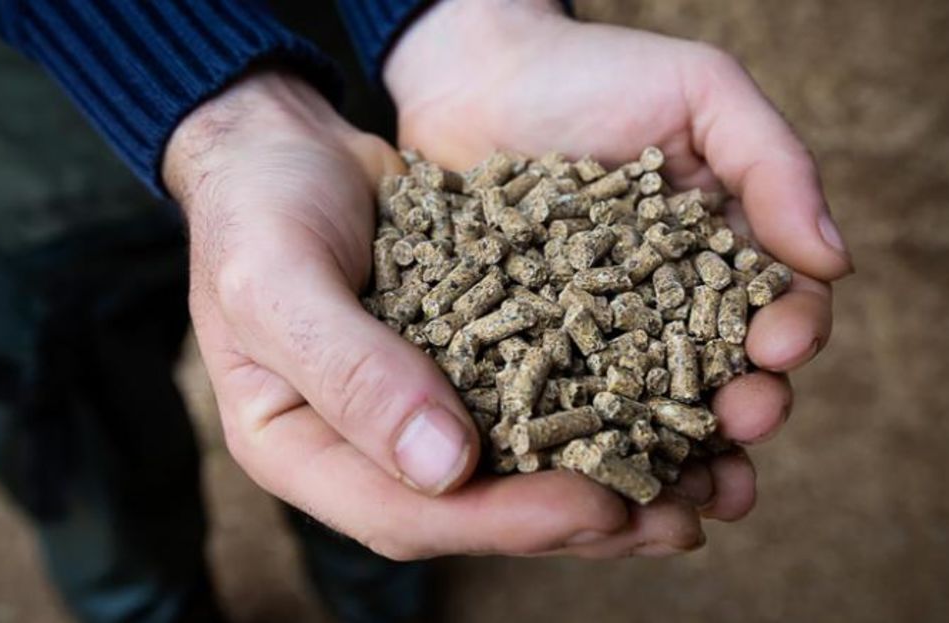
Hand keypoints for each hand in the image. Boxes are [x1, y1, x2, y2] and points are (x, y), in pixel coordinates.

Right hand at [164, 72, 667, 559]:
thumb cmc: (254, 211)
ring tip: (694, 483)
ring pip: (512, 464)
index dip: (499, 522)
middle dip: (572, 517)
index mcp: (298, 449)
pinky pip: (529, 399)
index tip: (592, 507)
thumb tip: (446, 468)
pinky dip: (593, 407)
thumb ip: (351, 373)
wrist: (279, 145)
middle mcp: (361, 445)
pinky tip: (659, 408)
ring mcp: (411, 407)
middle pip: (471, 508)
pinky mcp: (457, 363)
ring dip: (602, 476)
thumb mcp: (277, 282)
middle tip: (671, 518)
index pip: (402, 513)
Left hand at [386, 0, 852, 554]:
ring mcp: (593, 337)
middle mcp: (661, 308)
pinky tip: (588, 478)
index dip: (787, 338)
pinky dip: (577, 448)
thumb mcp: (700, 92)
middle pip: (713, 379)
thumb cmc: (594, 73)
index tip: (778, 351)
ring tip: (681, 493)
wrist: (476, 72)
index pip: (772, 311)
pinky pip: (556, 407)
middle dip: (735, 413)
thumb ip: (773, 165)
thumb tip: (834, 262)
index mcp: (717, 256)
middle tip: (739, 430)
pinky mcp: (525, 351)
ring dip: (670, 459)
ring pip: (642, 413)